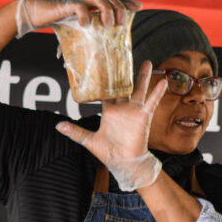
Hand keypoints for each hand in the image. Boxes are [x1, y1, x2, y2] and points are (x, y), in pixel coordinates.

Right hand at [16, 0, 140, 37]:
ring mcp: (78, 0)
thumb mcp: (76, 30)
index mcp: (92, 5)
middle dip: (119, 8)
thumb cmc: (57, 21)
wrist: (37, 12)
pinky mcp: (66, 4)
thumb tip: (92, 61)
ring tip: (108, 24)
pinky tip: (85, 24)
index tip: (138, 7)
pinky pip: (79, 6)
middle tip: (121, 24)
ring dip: (107, 9)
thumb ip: (85, 39)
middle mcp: (87, 0)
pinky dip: (84, 15)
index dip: (126, 2)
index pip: (113, 0)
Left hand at [56, 61, 166, 190]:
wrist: (124, 163)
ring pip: (139, 90)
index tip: (103, 66)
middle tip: (124, 58)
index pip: (106, 92)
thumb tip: (58, 126)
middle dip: (125, 73)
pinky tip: (162, 81)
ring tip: (147, 63)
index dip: (105, 80)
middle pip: (124, 86)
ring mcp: (134, 111)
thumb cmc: (109, 152)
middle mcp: (122, 108)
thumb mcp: (89, 140)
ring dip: (143, 77)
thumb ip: (75, 132)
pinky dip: (157, 92)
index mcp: (109, 111)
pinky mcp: (144, 116)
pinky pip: (152, 102)